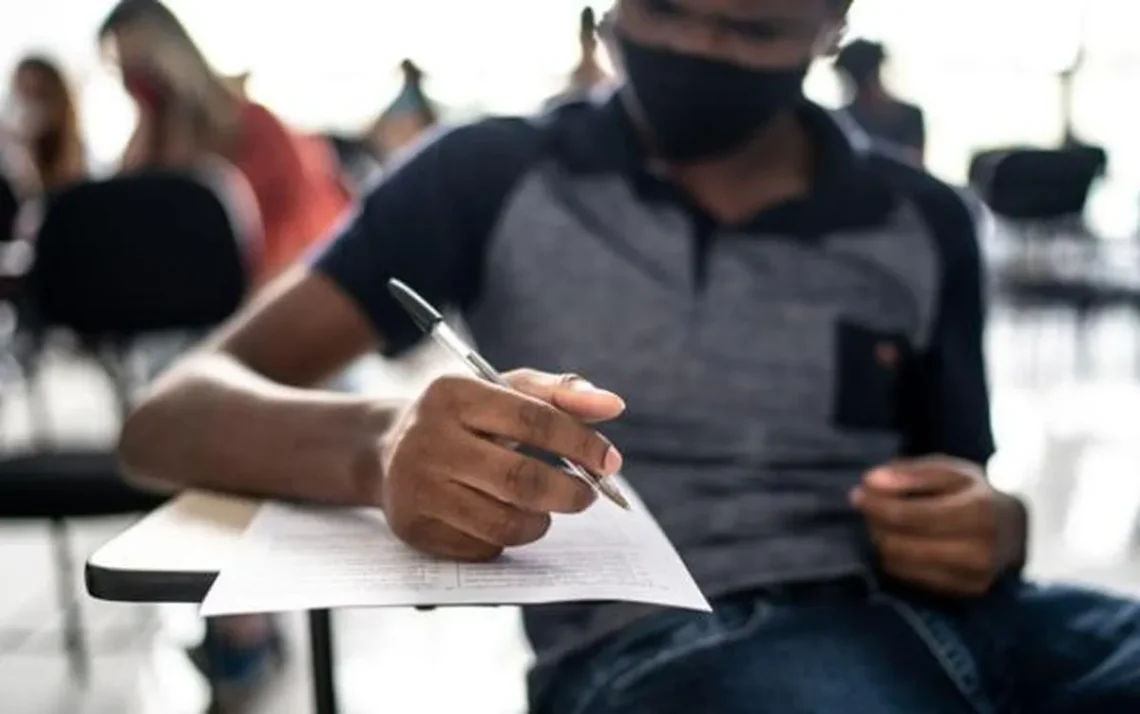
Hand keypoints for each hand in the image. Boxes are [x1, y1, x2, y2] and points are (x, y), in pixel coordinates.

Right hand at [379, 369, 624, 560]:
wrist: (385, 450)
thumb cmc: (462, 417)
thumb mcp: (502, 391)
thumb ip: (559, 393)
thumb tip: (612, 405)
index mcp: (453, 394)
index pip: (531, 419)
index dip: (580, 442)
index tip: (610, 461)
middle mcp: (428, 440)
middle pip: (520, 480)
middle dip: (569, 492)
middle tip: (588, 495)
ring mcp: (416, 488)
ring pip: (503, 522)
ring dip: (540, 522)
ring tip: (545, 509)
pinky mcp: (414, 528)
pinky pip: (482, 547)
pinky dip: (507, 538)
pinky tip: (502, 518)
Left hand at [850, 456, 1027, 596]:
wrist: (1015, 530)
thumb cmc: (975, 494)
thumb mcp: (949, 470)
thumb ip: (909, 473)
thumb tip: (870, 482)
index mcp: (977, 512)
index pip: (909, 516)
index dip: (876, 504)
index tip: (859, 492)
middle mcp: (978, 551)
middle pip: (899, 543)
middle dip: (875, 523)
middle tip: (869, 506)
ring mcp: (972, 578)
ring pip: (898, 563)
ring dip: (881, 540)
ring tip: (884, 522)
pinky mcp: (963, 594)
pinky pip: (908, 578)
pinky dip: (894, 558)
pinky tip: (899, 541)